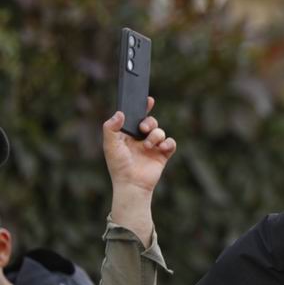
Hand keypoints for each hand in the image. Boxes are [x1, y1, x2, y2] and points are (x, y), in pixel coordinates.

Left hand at [105, 97, 175, 244]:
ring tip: (149, 145)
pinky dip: (168, 144)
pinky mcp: (163, 155)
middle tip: (144, 129)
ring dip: (156, 136)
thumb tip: (119, 113)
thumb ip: (111, 128)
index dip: (142, 108)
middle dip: (150, 122)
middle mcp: (141, 139)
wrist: (132, 184)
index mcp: (128, 135)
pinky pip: (171, 143)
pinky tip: (161, 148)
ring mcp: (152, 147)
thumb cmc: (118, 166)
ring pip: (160, 132)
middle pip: (151, 122)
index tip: (148, 100)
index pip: (136, 117)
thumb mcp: (110, 145)